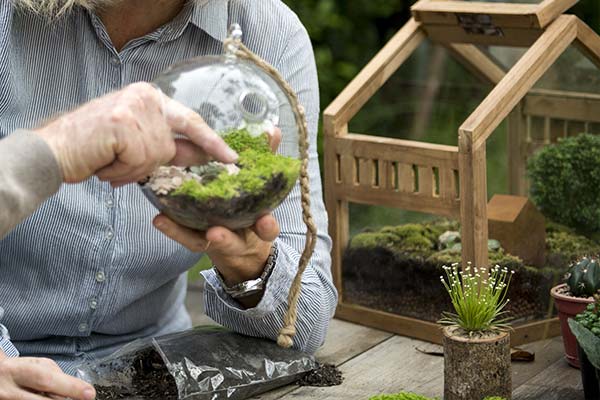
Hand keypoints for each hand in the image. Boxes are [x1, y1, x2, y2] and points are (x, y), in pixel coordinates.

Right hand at [0, 351, 94, 399]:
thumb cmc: (17, 369)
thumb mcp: (34, 364)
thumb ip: (54, 373)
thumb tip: (73, 388)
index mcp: (16, 371)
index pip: (47, 379)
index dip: (70, 387)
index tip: (89, 393)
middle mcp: (9, 391)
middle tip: (83, 399)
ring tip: (64, 397)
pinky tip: (47, 399)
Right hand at [35, 82, 237, 185]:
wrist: (54, 150)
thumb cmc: (96, 148)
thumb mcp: (138, 143)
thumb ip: (169, 147)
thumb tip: (203, 155)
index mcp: (151, 98)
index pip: (191, 121)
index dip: (212, 142)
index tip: (232, 158)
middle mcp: (146, 96)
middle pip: (170, 145)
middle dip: (150, 163)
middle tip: (123, 161)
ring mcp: (135, 108)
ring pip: (155, 157)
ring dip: (132, 170)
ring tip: (109, 162)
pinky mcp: (123, 123)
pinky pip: (139, 161)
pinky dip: (122, 172)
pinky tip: (105, 164)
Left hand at [153, 128, 282, 307]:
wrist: (241, 246)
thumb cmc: (253, 207)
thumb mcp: (263, 186)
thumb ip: (267, 160)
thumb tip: (272, 130)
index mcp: (258, 227)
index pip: (266, 230)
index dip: (267, 226)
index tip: (265, 221)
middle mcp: (236, 238)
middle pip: (233, 243)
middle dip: (225, 238)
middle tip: (214, 233)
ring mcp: (214, 241)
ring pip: (201, 242)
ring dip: (184, 233)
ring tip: (168, 220)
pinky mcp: (195, 239)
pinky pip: (183, 236)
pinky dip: (172, 228)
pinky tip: (159, 218)